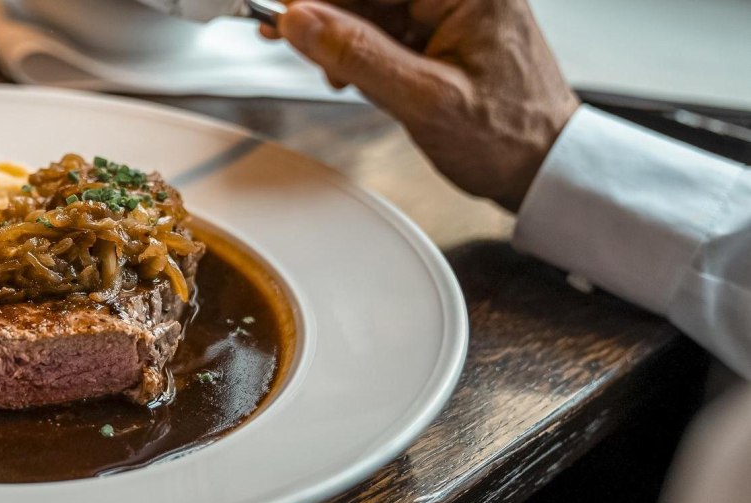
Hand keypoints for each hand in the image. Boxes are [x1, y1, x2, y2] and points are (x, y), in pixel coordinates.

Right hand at [262, 0, 579, 209]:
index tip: (282, 10)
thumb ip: (357, 55)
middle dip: (324, 12)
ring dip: (337, 32)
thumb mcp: (423, 100)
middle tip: (279, 31)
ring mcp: (453, 8)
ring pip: (371, 5)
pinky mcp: (443, 28)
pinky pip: (385, 23)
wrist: (544, 167)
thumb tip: (301, 20)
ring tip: (325, 70)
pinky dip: (358, 45)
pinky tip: (345, 70)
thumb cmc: (508, 137)